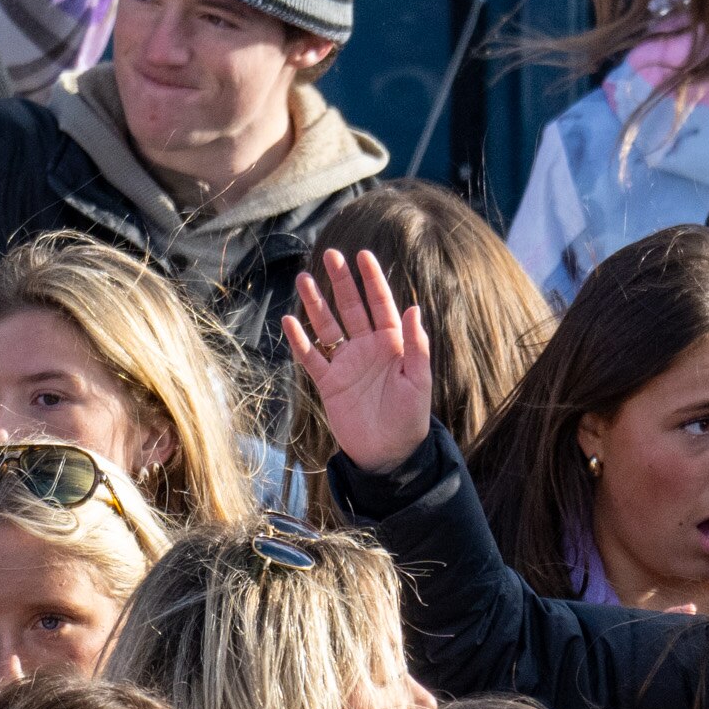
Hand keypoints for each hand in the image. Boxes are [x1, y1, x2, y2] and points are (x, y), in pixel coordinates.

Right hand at [285, 248, 434, 475]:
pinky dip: (300, 340)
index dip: (372, 280)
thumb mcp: (418, 381)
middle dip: (341, 282)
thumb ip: (415, 345)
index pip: (381, 304)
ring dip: (316, 303)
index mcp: (392, 344)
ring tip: (304, 279)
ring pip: (327, 327)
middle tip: (330, 254)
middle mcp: (367, 348)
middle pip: (351, 308)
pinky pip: (311, 357)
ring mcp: (346, 364)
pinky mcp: (329, 383)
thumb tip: (413, 307)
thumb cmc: (410, 418)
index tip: (363, 255)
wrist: (389, 454)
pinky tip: (290, 320)